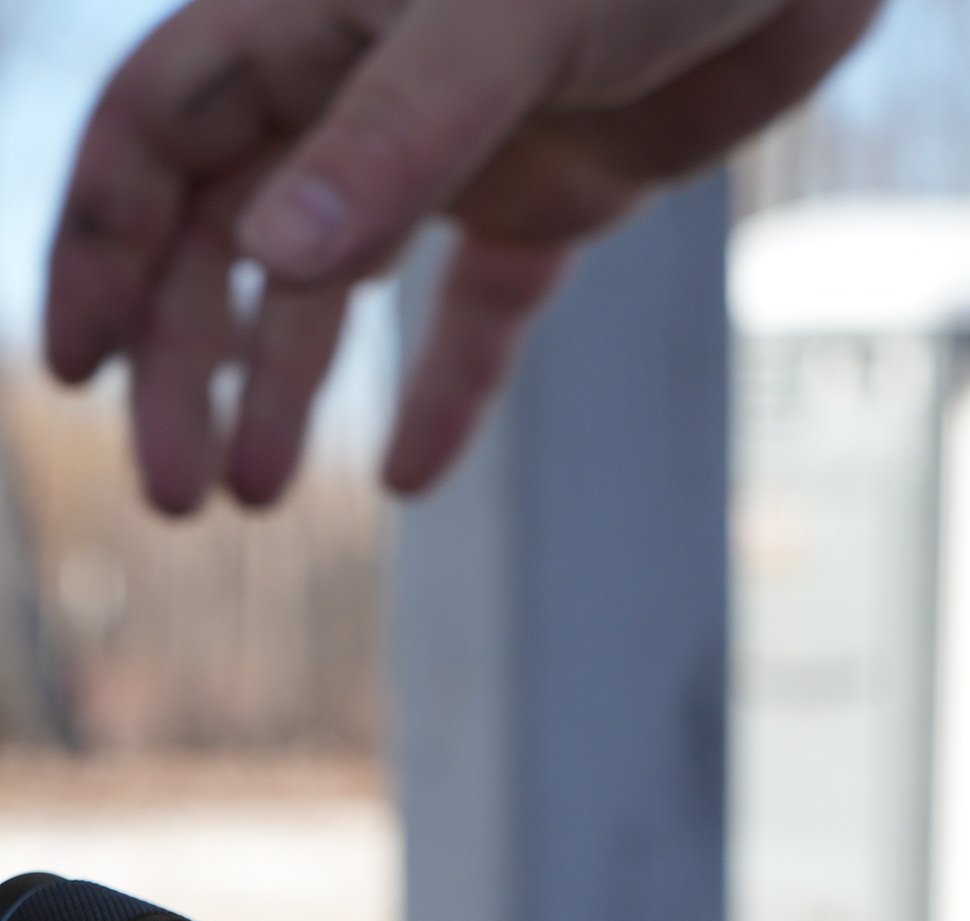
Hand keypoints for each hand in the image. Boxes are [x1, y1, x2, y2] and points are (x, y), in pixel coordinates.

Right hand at [46, 0, 883, 513]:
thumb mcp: (503, 22)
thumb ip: (391, 135)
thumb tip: (270, 258)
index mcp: (313, 13)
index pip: (161, 133)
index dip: (104, 248)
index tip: (76, 371)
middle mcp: (370, 80)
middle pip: (231, 227)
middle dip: (186, 358)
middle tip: (174, 492)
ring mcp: (467, 141)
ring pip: (338, 278)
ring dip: (286, 384)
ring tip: (253, 496)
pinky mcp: (567, 192)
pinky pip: (484, 310)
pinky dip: (446, 392)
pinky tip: (406, 476)